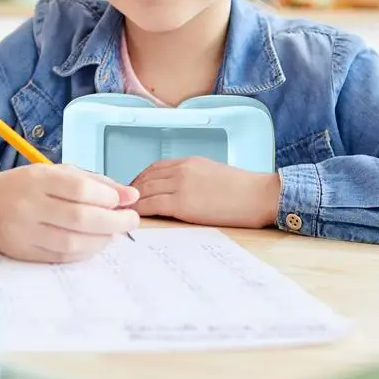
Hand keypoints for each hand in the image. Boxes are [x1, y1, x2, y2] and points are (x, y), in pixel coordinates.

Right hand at [0, 165, 139, 263]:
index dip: (107, 197)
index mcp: (38, 179)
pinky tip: (95, 244)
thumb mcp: (56, 173)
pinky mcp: (21, 253)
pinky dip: (84, 253)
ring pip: (71, 242)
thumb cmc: (26, 186)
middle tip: (131, 220)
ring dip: (101, 240)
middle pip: (79, 218)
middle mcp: (28, 205)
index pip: (79, 189)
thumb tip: (130, 195)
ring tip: (114, 233)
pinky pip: (60, 257)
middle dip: (113, 222)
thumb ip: (94, 182)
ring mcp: (23, 232)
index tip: (124, 200)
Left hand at [130, 157, 280, 228]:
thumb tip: (181, 190)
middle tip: (120, 202)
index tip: (132, 189)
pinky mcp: (182, 203)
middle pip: (146, 178)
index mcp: (189, 161)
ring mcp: (180, 185)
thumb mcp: (213, 174)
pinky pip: (152, 205)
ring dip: (130, 200)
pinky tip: (132, 216)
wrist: (257, 195)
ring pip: (145, 190)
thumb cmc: (243, 189)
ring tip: (120, 210)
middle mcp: (181, 170)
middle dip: (130, 190)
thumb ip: (193, 177)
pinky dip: (138, 210)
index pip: (155, 167)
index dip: (140, 178)